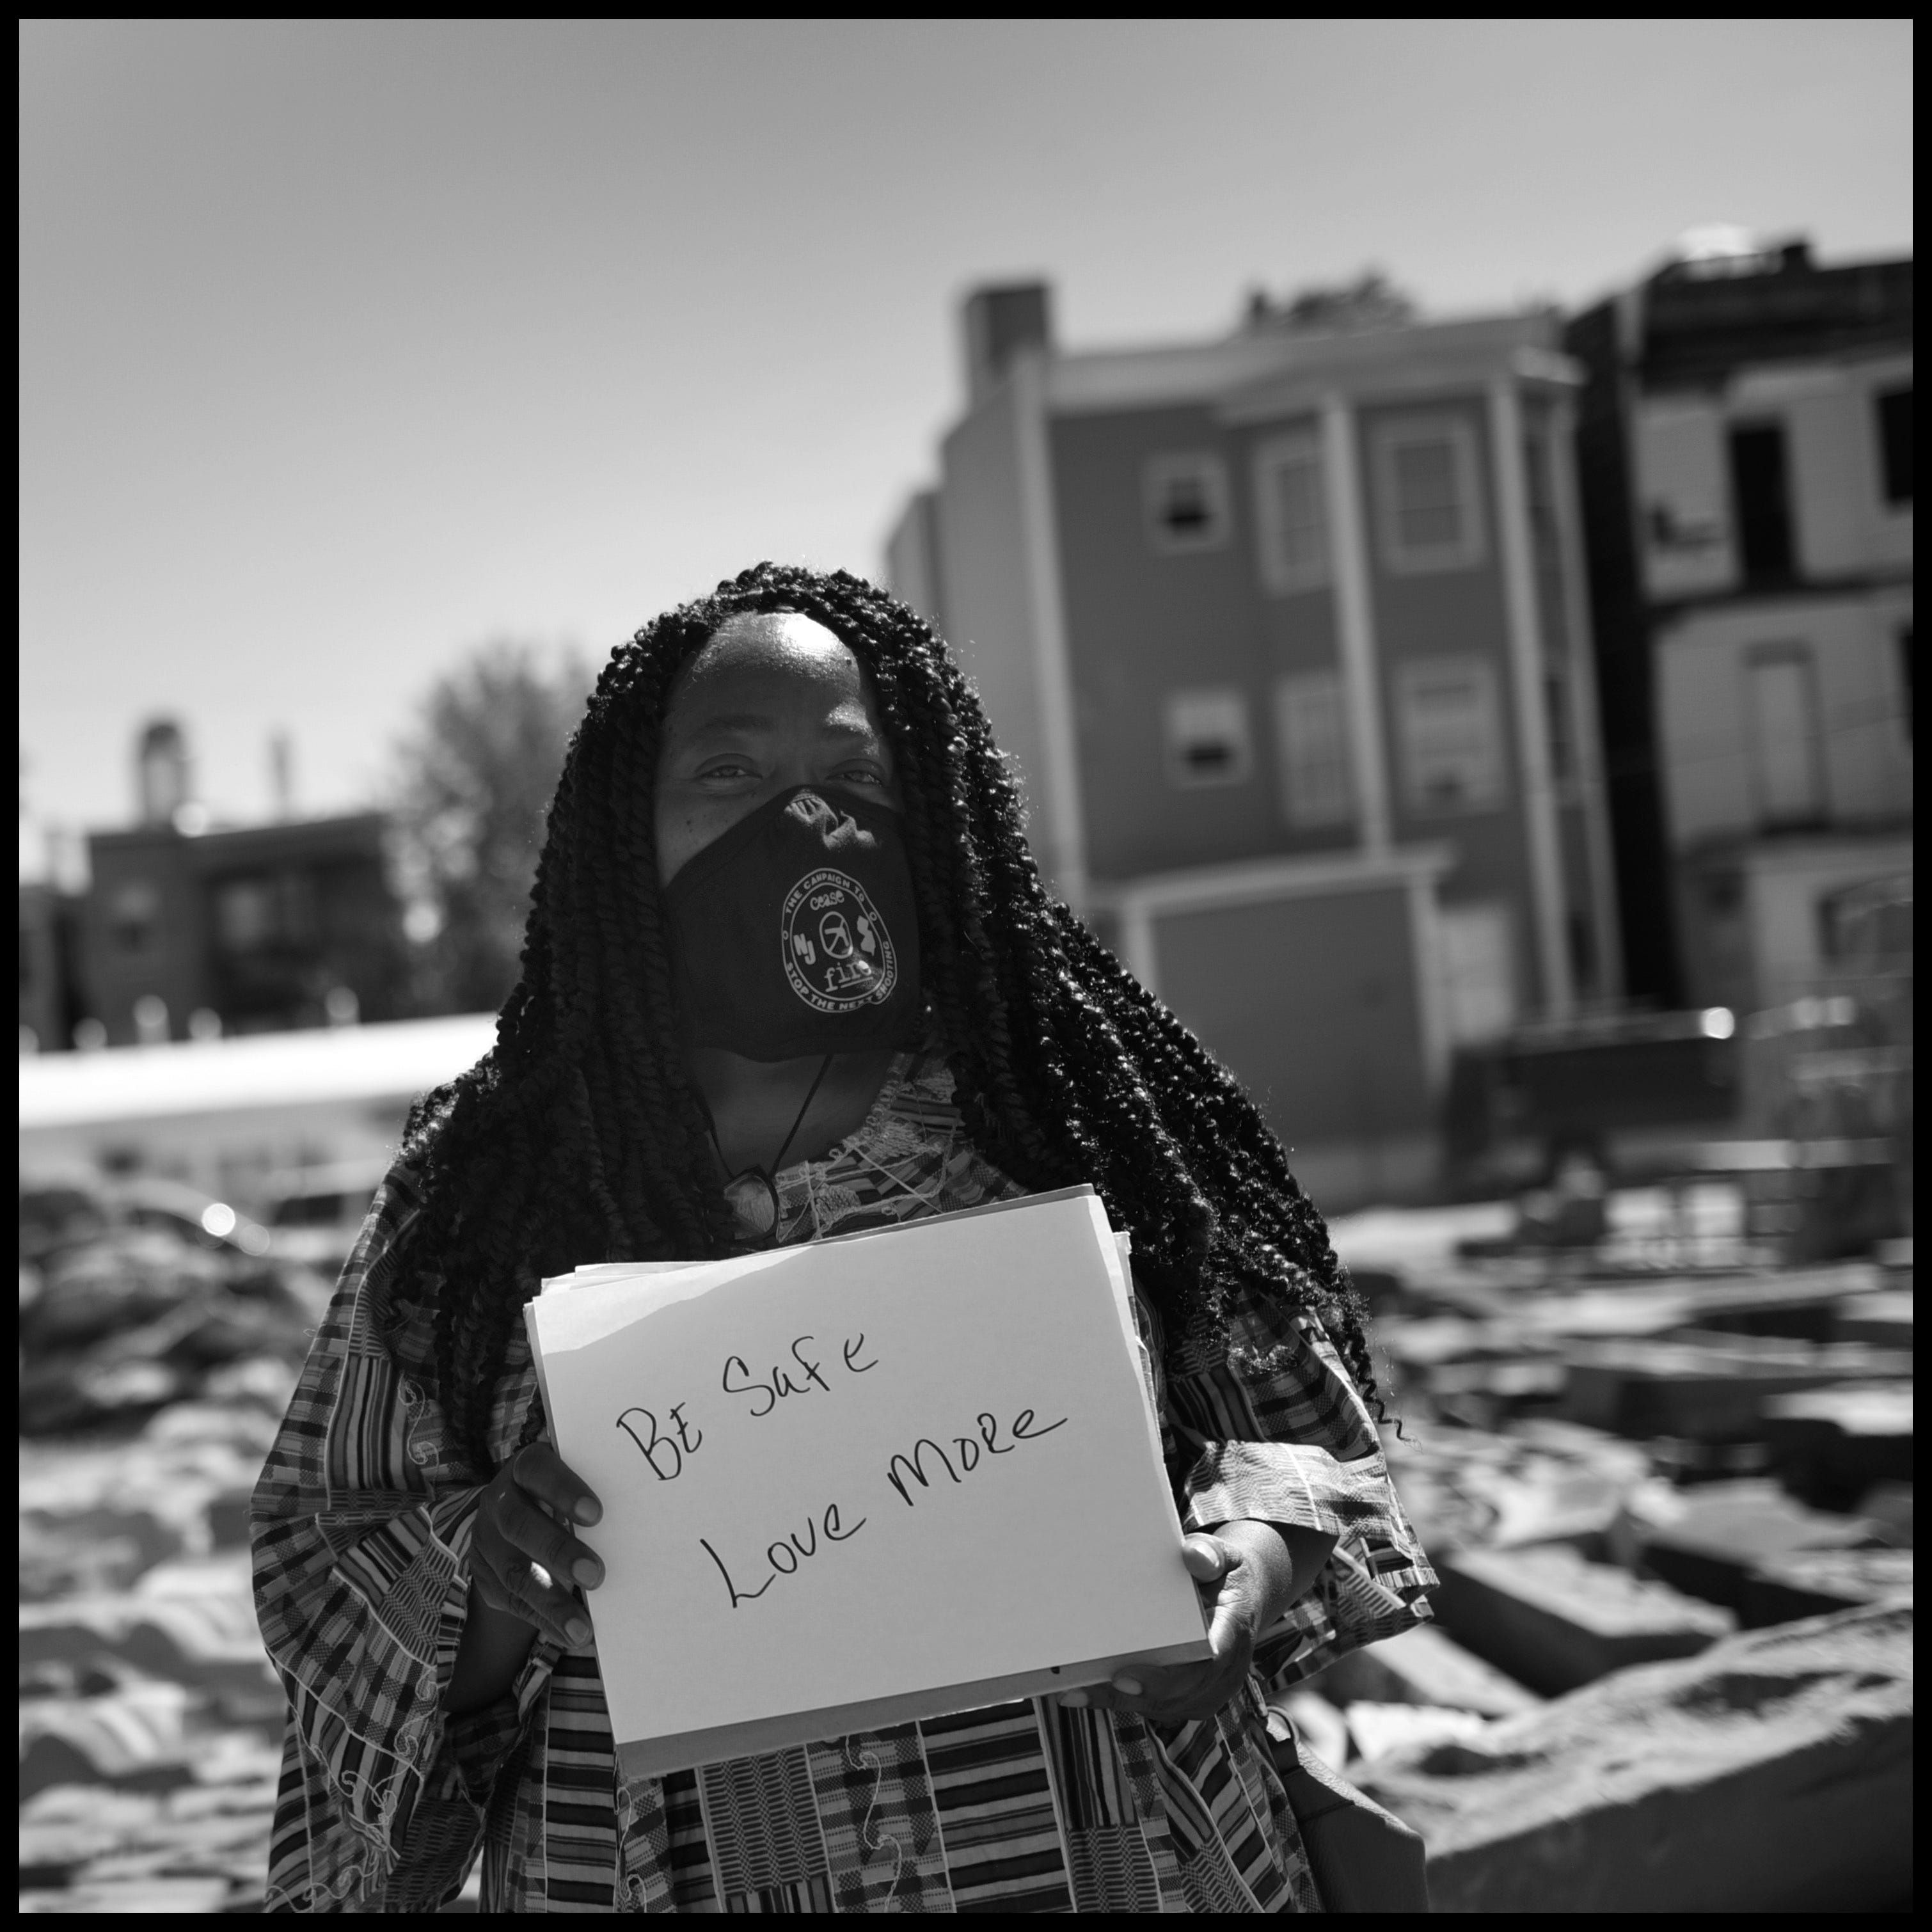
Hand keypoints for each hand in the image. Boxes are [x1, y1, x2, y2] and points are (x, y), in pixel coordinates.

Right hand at [470, 1443, 604, 1648]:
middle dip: (558, 1552)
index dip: (564, 1490)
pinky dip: (542, 1620)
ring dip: (550, 1602)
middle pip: (520, 1524)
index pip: (538, 1470)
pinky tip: (568, 1634)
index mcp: (524, 1467)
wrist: (514, 1511)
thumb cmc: (562, 1493)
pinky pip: (511, 1601)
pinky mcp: (484, 1575)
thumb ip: (591, 1493)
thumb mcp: (573, 1479)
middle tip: (596, 1575)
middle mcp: (499, 1500)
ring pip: (513, 1571)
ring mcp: (486, 1539)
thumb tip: (644, 1518)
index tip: (597, 1514)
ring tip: (582, 1628)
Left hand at [1059, 1522, 1294, 1725]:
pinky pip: (1157, 1705)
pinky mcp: (1191, 1696)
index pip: (1210, 1659)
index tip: (1130, 1673)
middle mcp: (1227, 1669)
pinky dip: (1121, 1700)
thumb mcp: (1221, 1554)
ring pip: (1166, 1705)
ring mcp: (1210, 1688)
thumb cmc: (1223, 1572)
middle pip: (1182, 1691)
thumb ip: (1209, 1554)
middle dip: (1138, 1691)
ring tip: (1077, 1691)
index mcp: (1234, 1630)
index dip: (1173, 1673)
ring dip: (1121, 1700)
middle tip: (1092, 1684)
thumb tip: (1193, 1557)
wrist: (1240, 1596)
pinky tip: (1084, 1693)